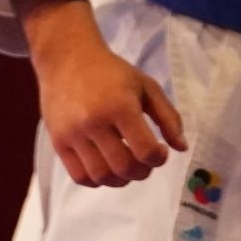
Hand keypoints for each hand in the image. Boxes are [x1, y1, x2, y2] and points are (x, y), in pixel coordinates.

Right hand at [11, 0, 188, 188]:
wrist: (68, 60)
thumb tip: (181, 148)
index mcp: (121, 106)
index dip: (158, 158)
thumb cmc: (112, 73)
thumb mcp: (147, 86)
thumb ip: (168, 117)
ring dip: (121, 179)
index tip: (160, 151)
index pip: (145, 150)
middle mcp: (95, 123)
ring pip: (101, 177)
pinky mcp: (58, 143)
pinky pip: (80, 177)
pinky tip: (106, 167)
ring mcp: (74, 135)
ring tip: (127, 166)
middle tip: (145, 162)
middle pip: (124, 168)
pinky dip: (97, 180)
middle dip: (142, 172)